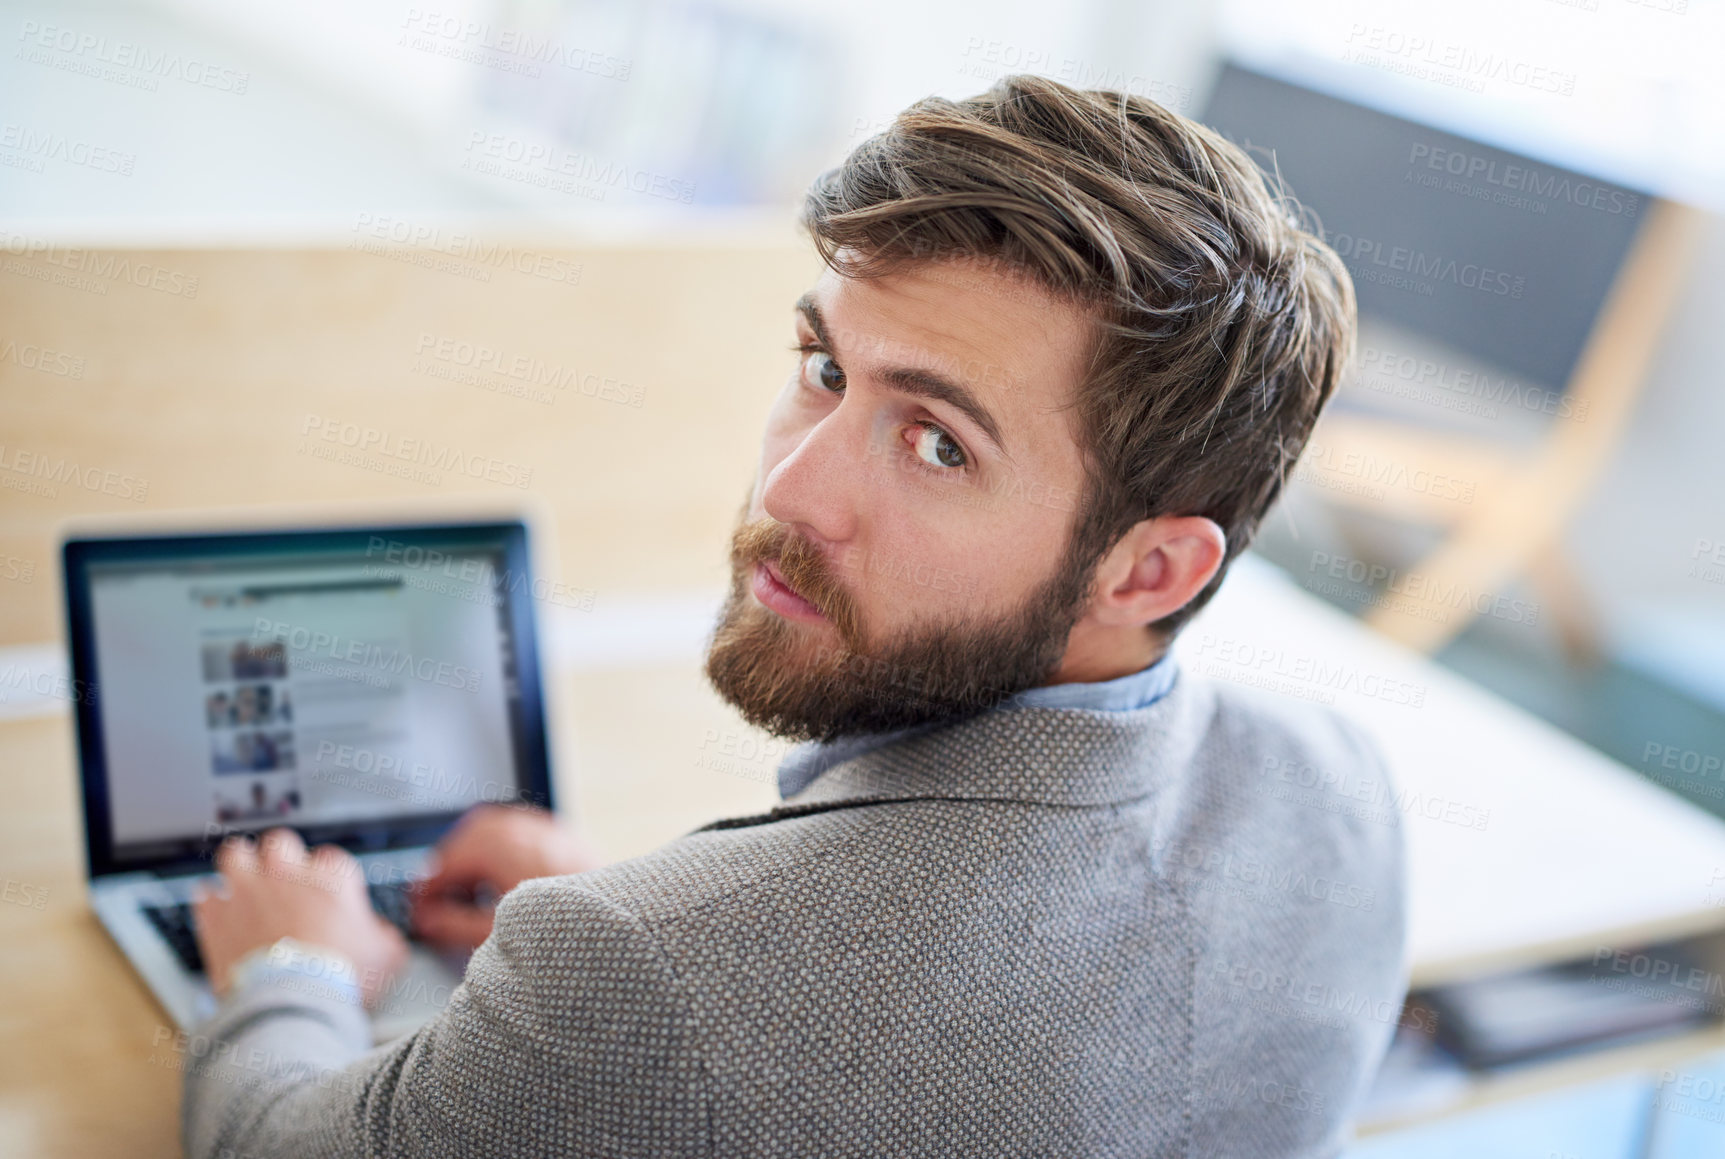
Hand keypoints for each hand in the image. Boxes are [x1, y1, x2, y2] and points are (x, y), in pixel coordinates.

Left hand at [191, 828, 409, 1007]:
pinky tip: (221, 914)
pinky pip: (205, 893)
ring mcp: (247, 889)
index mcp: (332, 876)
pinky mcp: (216, 913)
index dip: (330, 878)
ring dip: (241, 866)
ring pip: (236, 853)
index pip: (332, 858)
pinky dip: (213, 903)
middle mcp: (287, 873)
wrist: (291, 1001)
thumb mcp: (387, 956)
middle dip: (282, 858)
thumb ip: (382, 935)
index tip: (329, 898)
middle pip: (281, 842)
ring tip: (245, 883)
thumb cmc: (341, 978)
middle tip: (285, 881)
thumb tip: (379, 936)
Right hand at [411, 804, 601, 951]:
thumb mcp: (499, 934)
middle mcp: (527, 831)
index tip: (420, 906)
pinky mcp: (565, 838)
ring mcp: (549, 830)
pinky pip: (522, 830)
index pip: (450, 858)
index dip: (428, 885)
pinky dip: (502, 848)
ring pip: (497, 827)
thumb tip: (428, 920)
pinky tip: (503, 879)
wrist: (617, 927)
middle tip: (439, 894)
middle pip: (471, 833)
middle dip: (450, 863)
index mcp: (505, 849)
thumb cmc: (565, 929)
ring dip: (475, 853)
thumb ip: (454, 925)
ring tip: (468, 890)